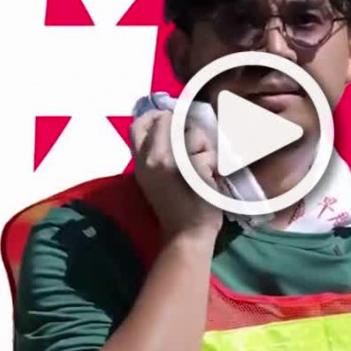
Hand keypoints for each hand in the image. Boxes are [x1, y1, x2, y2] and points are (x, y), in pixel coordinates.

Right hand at [130, 109, 222, 242]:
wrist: (186, 235)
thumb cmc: (177, 207)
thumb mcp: (155, 178)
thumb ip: (158, 153)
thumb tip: (171, 124)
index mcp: (140, 163)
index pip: (136, 125)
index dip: (155, 115)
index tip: (171, 119)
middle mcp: (151, 159)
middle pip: (167, 120)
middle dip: (187, 127)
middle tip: (197, 146)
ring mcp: (170, 163)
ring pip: (192, 132)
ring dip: (204, 145)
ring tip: (204, 166)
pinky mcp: (190, 169)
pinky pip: (207, 152)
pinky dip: (213, 162)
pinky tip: (210, 177)